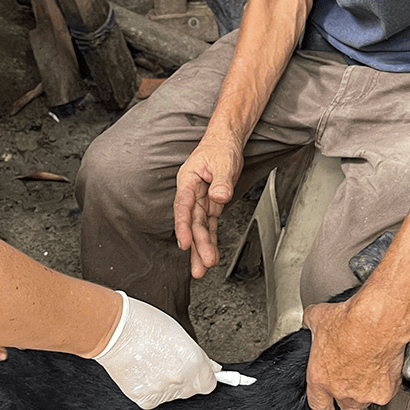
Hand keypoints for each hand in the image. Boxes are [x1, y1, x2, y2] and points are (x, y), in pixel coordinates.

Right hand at [94, 291, 220, 408]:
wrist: (114, 330)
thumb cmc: (145, 324)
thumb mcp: (179, 334)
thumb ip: (197, 355)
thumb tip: (212, 369)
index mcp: (193, 362)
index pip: (209, 384)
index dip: (202, 377)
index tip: (196, 372)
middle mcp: (180, 379)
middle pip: (190, 390)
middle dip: (184, 379)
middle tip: (167, 361)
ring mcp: (162, 391)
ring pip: (171, 396)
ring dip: (166, 385)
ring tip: (151, 363)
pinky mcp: (144, 398)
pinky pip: (153, 399)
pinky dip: (149, 390)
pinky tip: (142, 372)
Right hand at [174, 135, 243, 277]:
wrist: (226, 141)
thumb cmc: (220, 147)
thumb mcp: (223, 162)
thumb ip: (221, 181)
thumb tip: (219, 197)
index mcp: (188, 181)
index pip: (183, 207)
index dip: (183, 226)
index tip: (184, 243)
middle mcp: (192, 193)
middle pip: (192, 223)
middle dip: (196, 245)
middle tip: (200, 266)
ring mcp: (201, 200)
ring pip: (199, 228)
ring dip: (201, 247)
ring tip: (203, 267)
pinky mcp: (210, 204)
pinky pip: (209, 225)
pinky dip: (211, 239)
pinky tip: (210, 254)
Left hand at [303, 298, 405, 409]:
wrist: (375, 323)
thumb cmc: (348, 321)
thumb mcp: (317, 318)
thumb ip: (310, 323)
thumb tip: (309, 320)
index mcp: (320, 378)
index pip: (319, 406)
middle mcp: (341, 391)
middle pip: (345, 404)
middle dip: (348, 396)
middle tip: (353, 382)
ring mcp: (364, 393)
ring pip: (365, 400)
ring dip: (365, 390)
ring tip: (368, 370)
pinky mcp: (385, 391)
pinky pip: (385, 391)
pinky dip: (386, 382)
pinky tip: (384, 367)